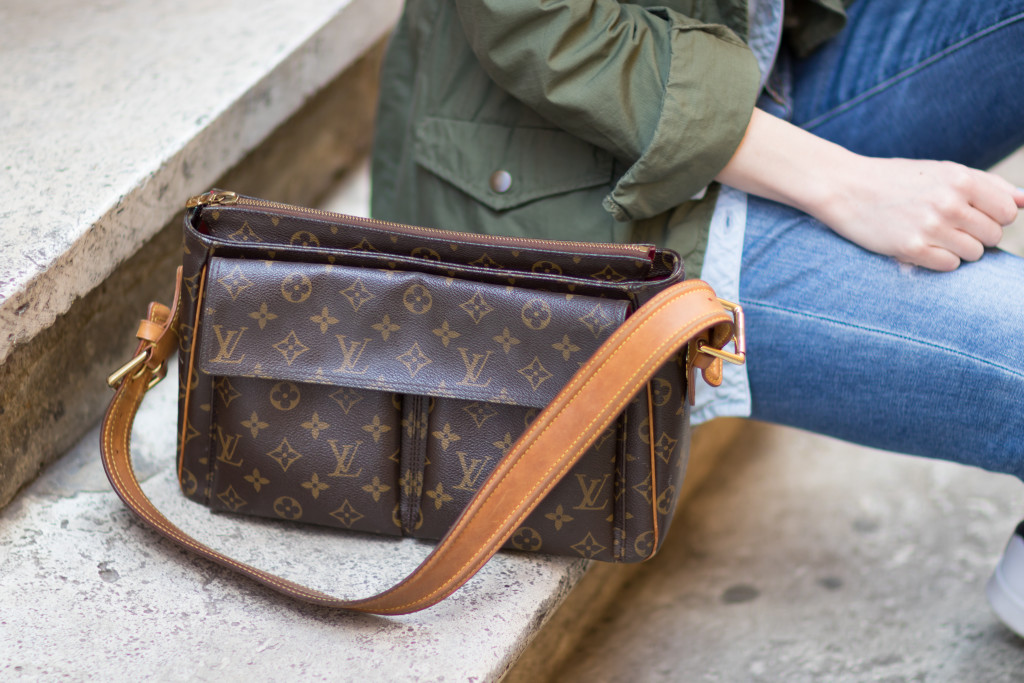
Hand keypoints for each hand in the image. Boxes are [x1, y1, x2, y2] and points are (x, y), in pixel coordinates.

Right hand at [715, 109, 1023, 270]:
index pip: (1009, 211)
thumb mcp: (942, 172)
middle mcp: (950, 202)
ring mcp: (931, 226)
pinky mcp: (911, 249)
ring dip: (957, 250)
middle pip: (992, 235)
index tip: (972, 215)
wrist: (846, 188)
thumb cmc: (896, 181)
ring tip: (933, 237)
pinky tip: (920, 247)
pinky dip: (939, 260)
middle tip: (948, 228)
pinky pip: (949, 266)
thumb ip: (985, 184)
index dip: (994, 217)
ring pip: (974, 254)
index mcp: (961, 179)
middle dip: (975, 235)